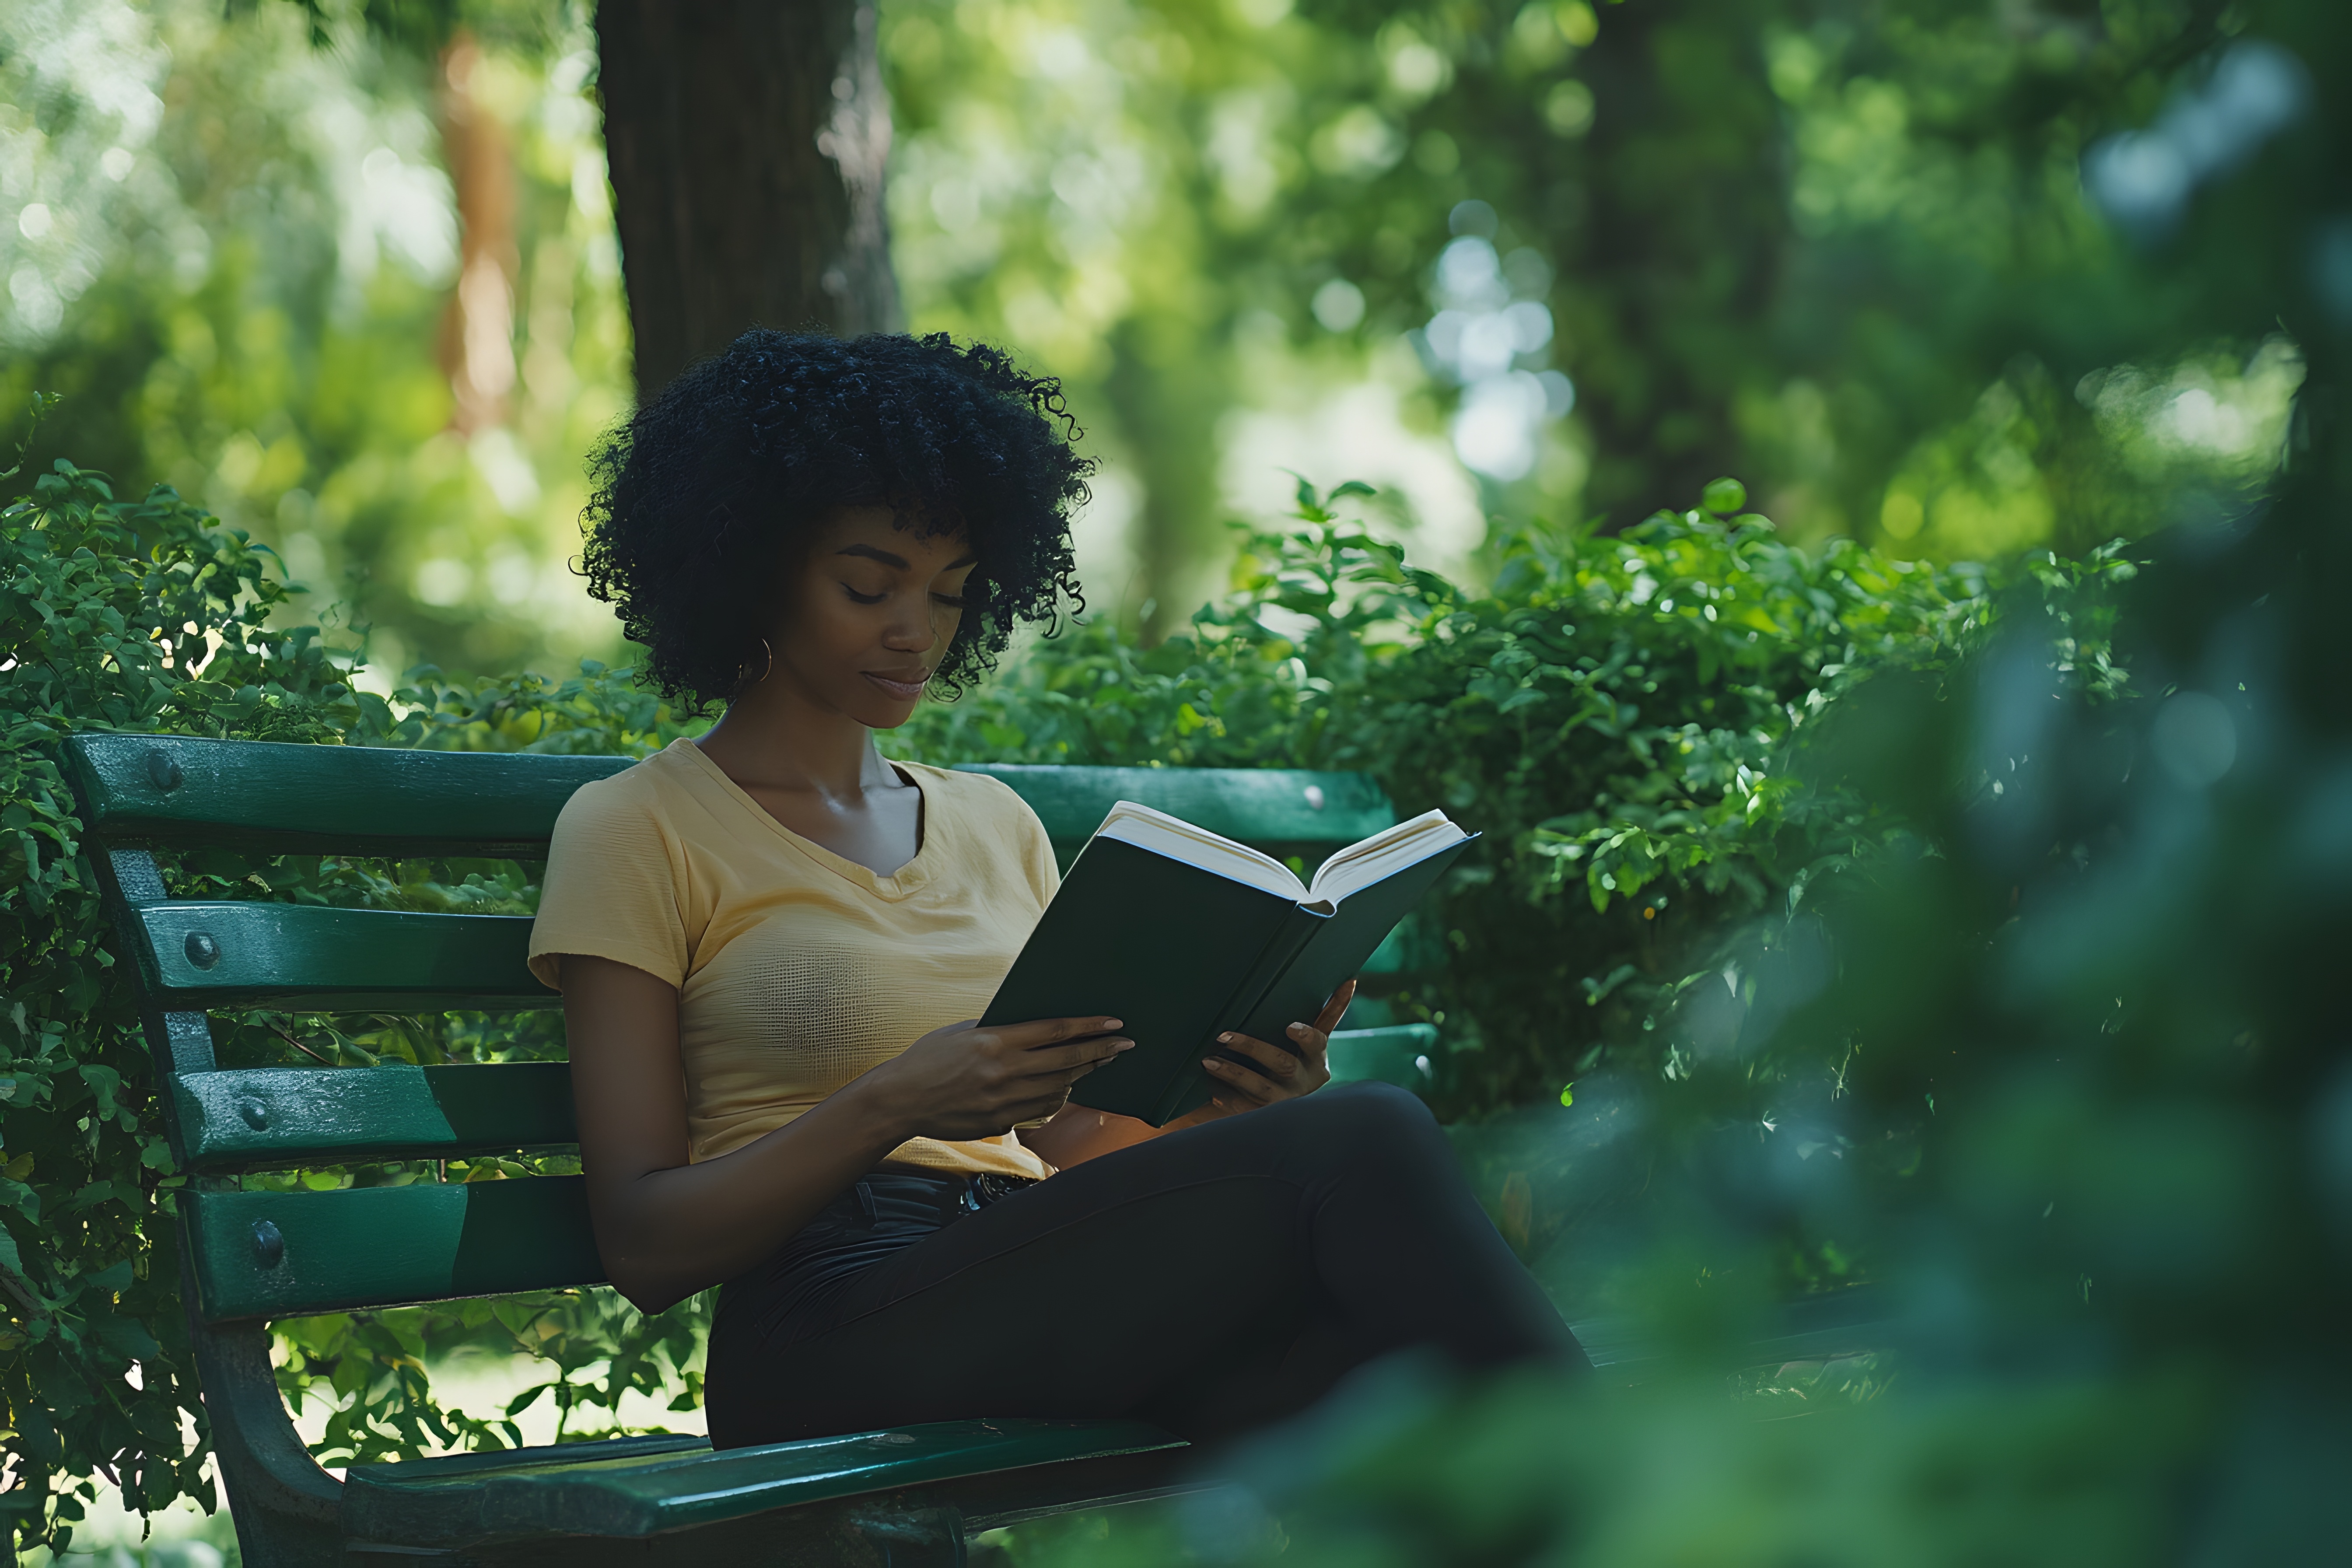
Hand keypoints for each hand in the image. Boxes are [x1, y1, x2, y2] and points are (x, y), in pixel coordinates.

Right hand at [863, 1016, 1132, 1141]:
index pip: (1056, 1031)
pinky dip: (1058, 1098)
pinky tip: (1066, 1089)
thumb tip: (1036, 1026)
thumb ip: (999, 1029)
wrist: (899, 1101)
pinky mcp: (1000, 1122)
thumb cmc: (928, 1059)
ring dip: (1083, 1076)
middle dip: (1101, 1052)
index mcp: (995, 1041)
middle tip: (1125, 1046)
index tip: (1114, 1023)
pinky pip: (1041, 1110)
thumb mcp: (962, 1031)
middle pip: (1067, 1061)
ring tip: (1098, 1063)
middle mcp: (1004, 1071)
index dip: (1090, 1027)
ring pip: (1059, 1089)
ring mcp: (1003, 1100)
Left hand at [1198, 979, 1352, 1114]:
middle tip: (1222, 1036)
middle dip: (1251, 1048)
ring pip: (1260, 1088)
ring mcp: (1285, 1102)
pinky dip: (1230, 1101)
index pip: (1316, 1044)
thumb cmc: (1302, 1062)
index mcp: (1317, 1061)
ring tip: (1208, 1061)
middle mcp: (1303, 1083)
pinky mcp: (1267, 1117)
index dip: (1305, 1036)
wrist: (1298, 1116)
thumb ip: (1330, 1014)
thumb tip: (1350, 981)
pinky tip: (1213, 1092)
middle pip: (1281, 1064)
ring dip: (1233, 1073)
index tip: (1290, 1027)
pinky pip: (1246, 1110)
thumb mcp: (1315, 1044)